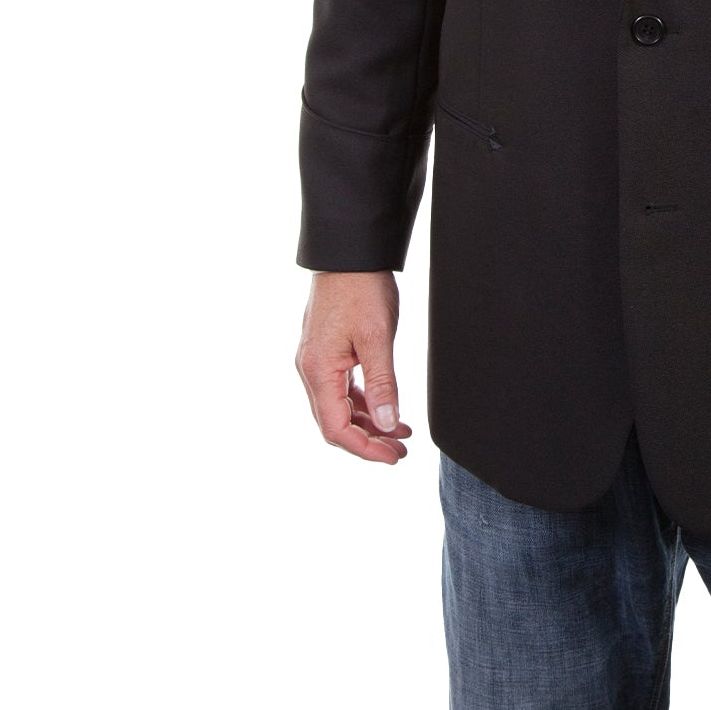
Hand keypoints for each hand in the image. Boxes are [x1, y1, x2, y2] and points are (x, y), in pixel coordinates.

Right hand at [295, 269, 412, 463]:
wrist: (349, 252)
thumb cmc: (361, 288)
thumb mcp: (377, 337)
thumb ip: (382, 383)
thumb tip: (388, 425)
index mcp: (318, 370)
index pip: (336, 428)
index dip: (365, 449)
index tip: (393, 457)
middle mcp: (311, 370)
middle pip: (335, 423)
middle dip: (368, 441)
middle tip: (399, 452)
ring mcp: (317, 361)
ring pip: (339, 407)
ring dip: (367, 424)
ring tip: (399, 434)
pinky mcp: (326, 351)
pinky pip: (341, 389)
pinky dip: (363, 403)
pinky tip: (385, 407)